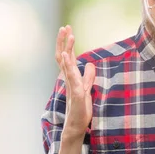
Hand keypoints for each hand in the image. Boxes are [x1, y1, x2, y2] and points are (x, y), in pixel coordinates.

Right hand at [55, 25, 95, 140]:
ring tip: (68, 35)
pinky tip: (66, 56)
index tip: (67, 29)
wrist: (76, 126)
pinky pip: (71, 77)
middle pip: (64, 57)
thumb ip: (88, 76)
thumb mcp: (87, 89)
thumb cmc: (81, 109)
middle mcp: (69, 79)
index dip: (67, 43)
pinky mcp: (76, 93)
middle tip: (64, 27)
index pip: (68, 57)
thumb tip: (90, 64)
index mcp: (72, 77)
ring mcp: (71, 85)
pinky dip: (68, 66)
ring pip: (67, 63)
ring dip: (67, 48)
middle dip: (63, 41)